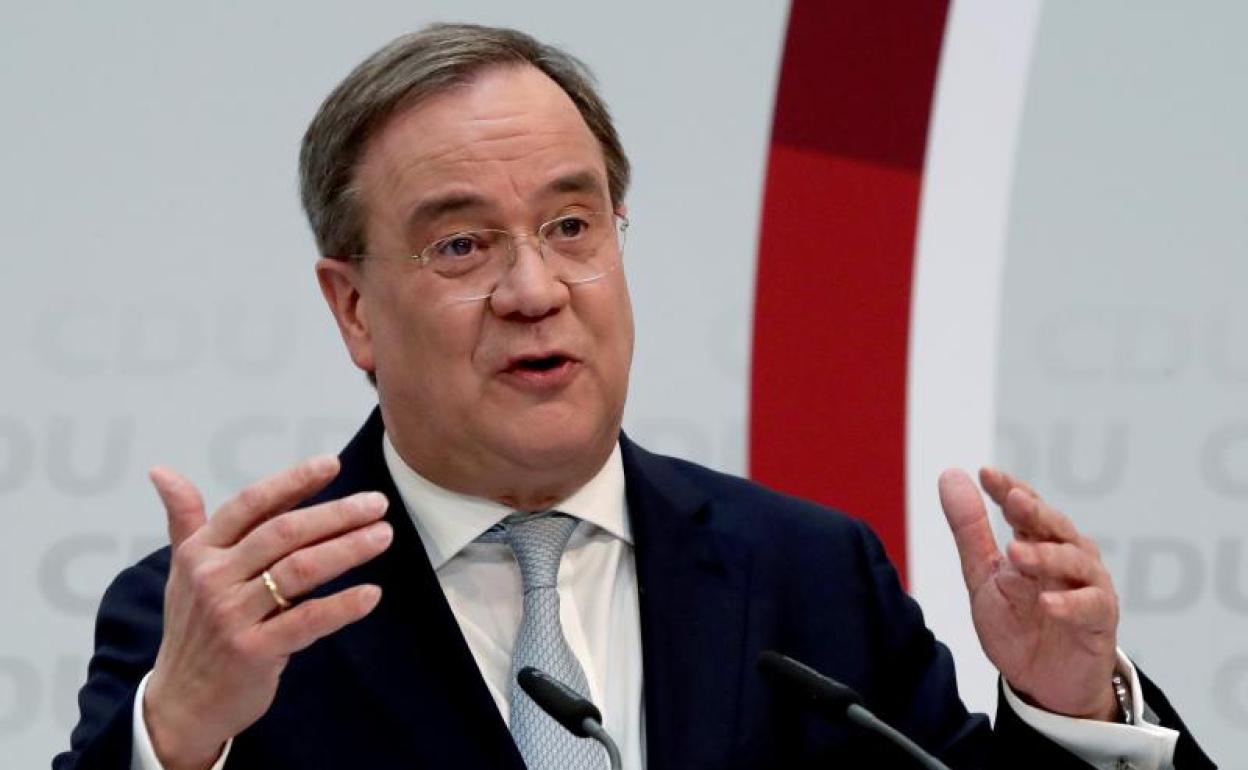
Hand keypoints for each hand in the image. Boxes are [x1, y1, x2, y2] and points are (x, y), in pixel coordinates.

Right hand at [142, 456, 391, 769]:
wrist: (179, 703)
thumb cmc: (192, 628)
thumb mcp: (183, 570)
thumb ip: (184, 518)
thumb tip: (161, 470)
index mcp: (200, 552)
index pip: (252, 504)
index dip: (293, 482)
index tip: (333, 464)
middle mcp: (213, 579)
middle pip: (284, 533)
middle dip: (336, 514)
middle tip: (378, 503)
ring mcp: (232, 616)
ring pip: (300, 571)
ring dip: (348, 549)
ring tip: (383, 536)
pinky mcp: (253, 652)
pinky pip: (307, 621)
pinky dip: (342, 606)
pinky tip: (371, 594)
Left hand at [938, 467, 1118, 719]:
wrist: (1043, 683)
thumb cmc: (1017, 623)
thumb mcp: (983, 576)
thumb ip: (969, 530)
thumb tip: (950, 475)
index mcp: (1038, 542)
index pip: (1025, 507)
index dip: (1008, 488)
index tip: (987, 473)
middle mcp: (1068, 556)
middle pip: (1055, 526)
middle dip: (1035, 511)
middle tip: (1013, 499)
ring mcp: (1088, 586)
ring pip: (1075, 561)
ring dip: (1046, 555)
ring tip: (1016, 553)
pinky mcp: (1100, 620)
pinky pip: (1091, 606)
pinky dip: (1070, 603)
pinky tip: (1048, 603)